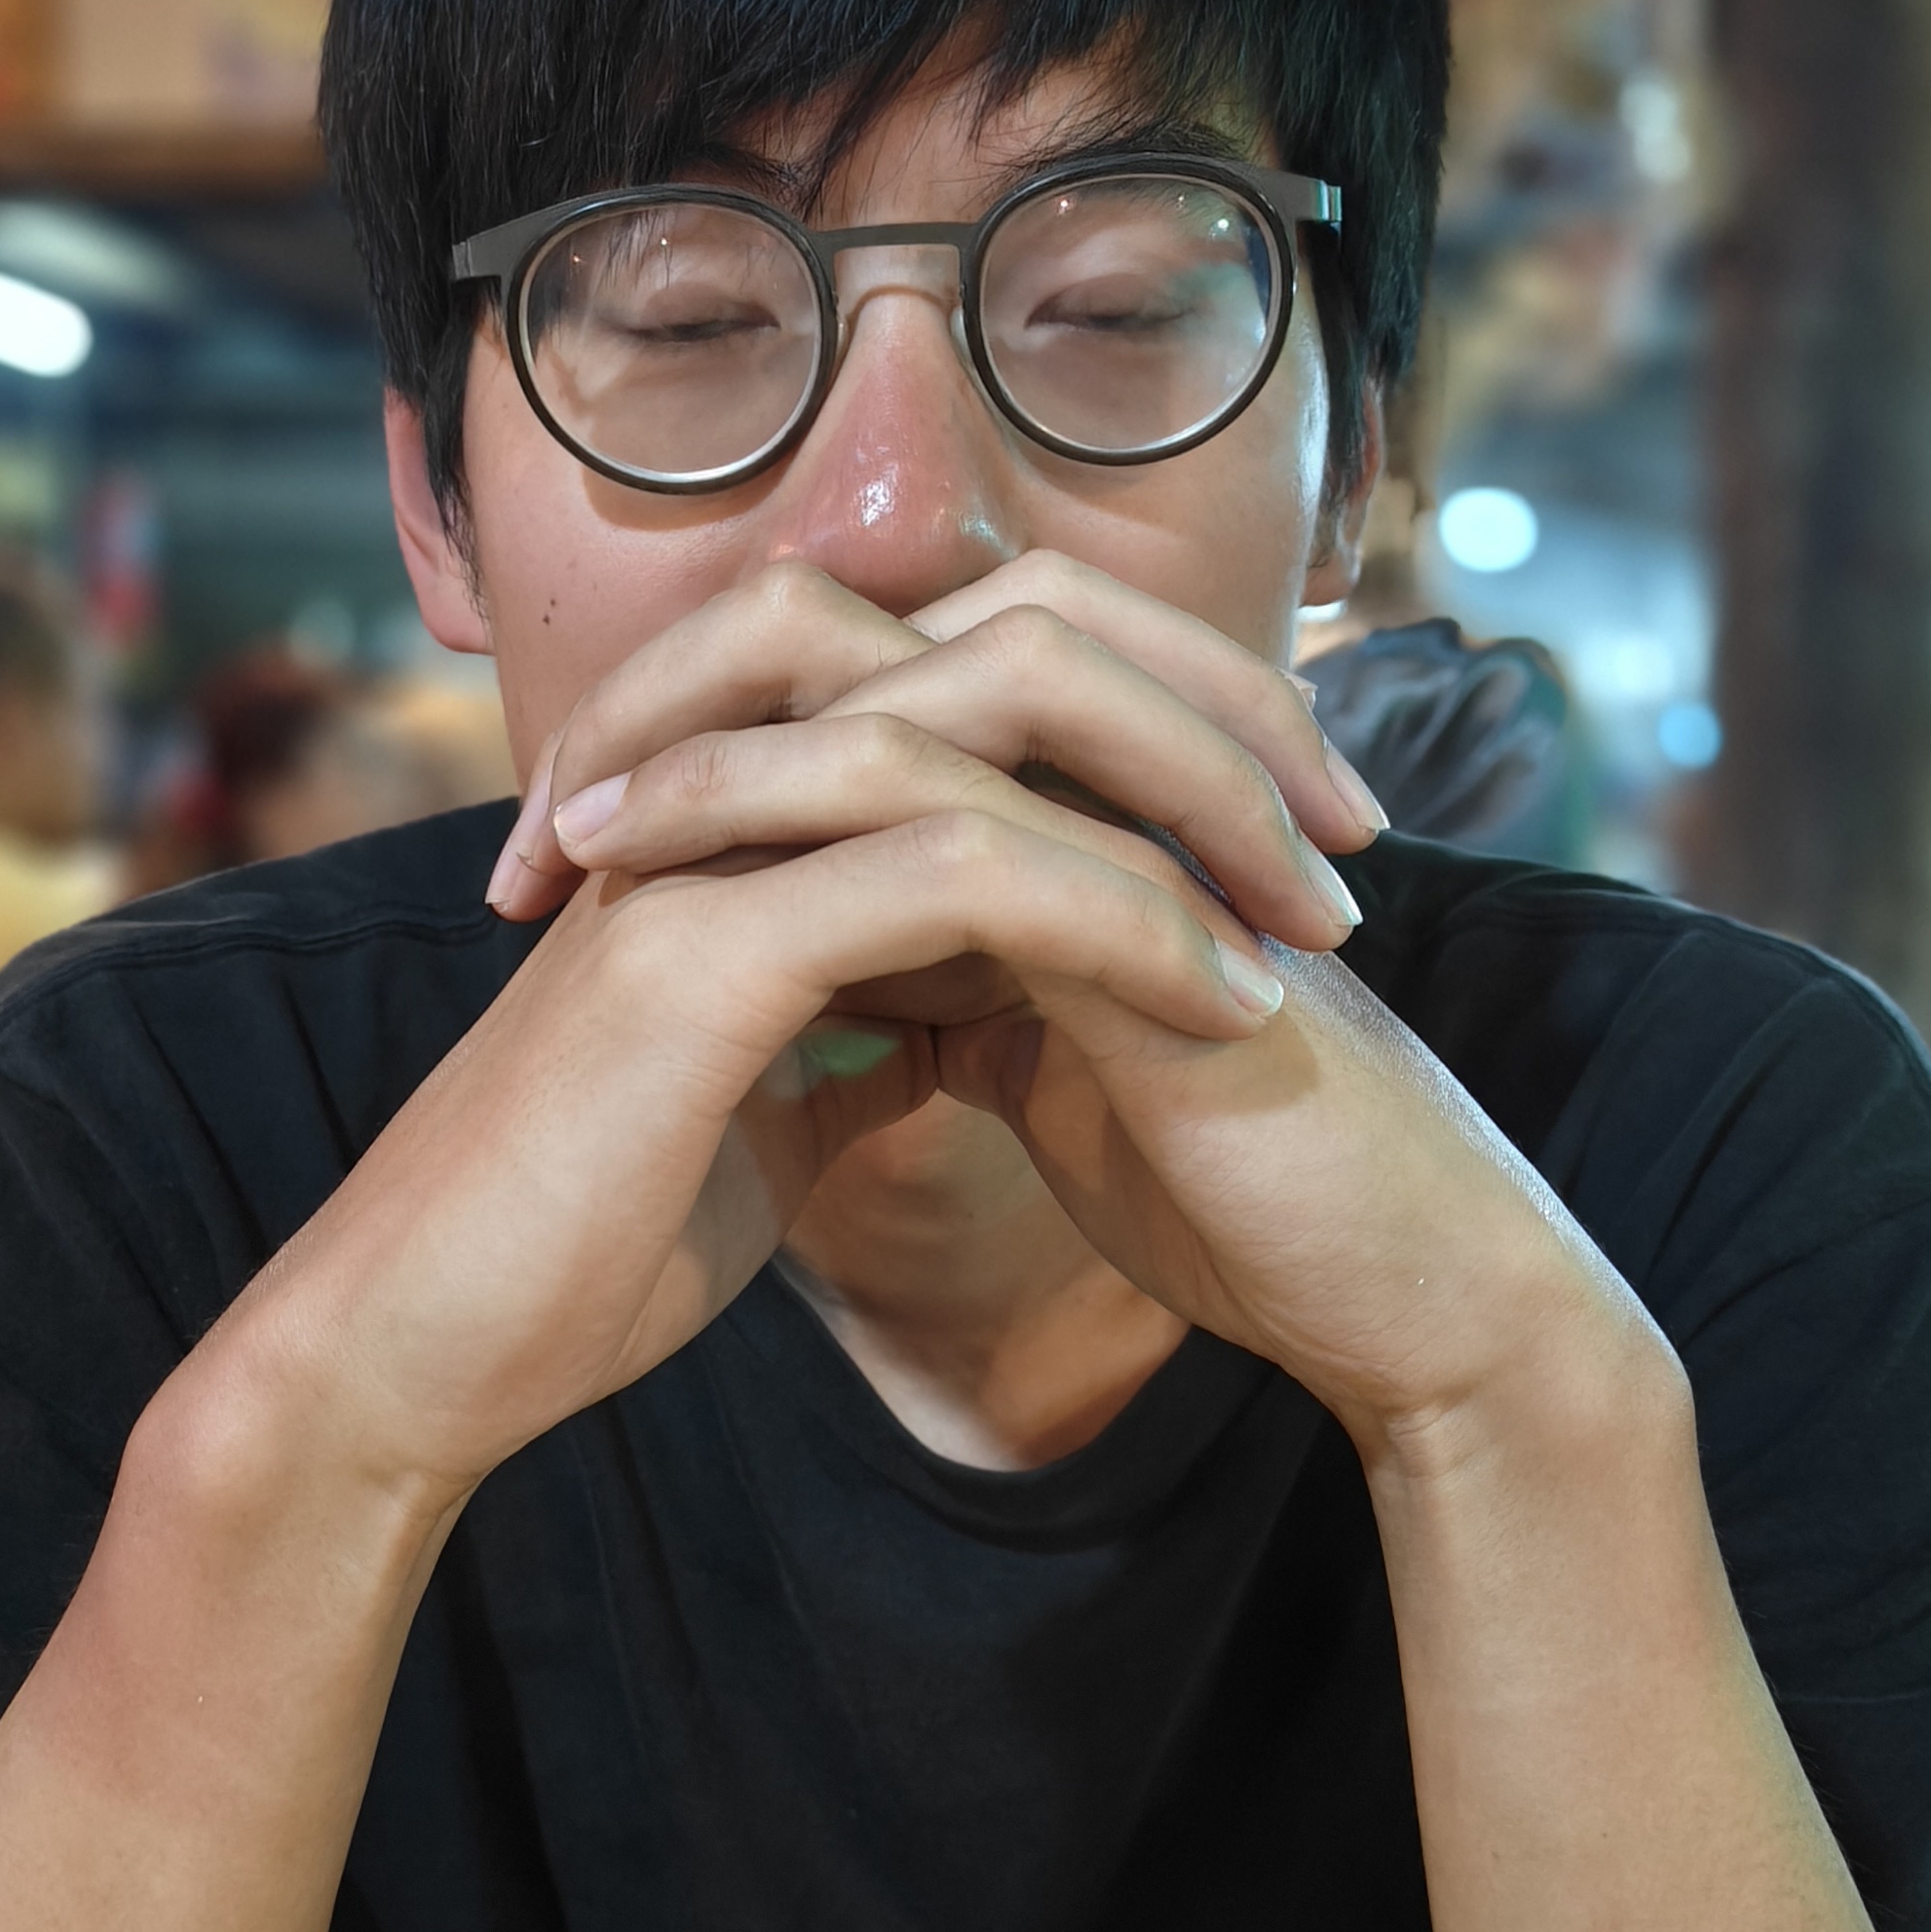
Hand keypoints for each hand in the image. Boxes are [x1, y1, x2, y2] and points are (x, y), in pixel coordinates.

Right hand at [200, 558, 1368, 1500]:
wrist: (422, 1350)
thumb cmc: (583, 1243)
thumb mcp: (768, 1105)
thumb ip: (862, 1019)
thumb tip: (966, 1010)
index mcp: (747, 790)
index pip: (992, 664)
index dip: (1165, 713)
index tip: (1298, 832)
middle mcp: (725, 773)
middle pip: (1019, 629)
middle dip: (1217, 708)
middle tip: (1358, 827)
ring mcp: (704, 839)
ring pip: (1001, 720)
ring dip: (1196, 809)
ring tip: (1322, 921)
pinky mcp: (700, 943)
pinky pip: (961, 871)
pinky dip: (1121, 925)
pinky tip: (1227, 1009)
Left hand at [531, 557, 1663, 1461]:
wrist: (1395, 1296)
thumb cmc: (1234, 1191)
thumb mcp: (1053, 1068)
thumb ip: (959, 989)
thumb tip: (833, 978)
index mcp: (1070, 798)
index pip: (859, 689)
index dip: (703, 732)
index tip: (557, 842)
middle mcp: (1106, 781)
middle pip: (869, 635)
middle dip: (681, 694)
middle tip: (535, 803)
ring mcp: (1146, 828)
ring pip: (916, 699)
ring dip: (720, 750)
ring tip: (574, 834)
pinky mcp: (1167, 918)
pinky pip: (971, 834)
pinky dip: (816, 854)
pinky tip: (691, 916)